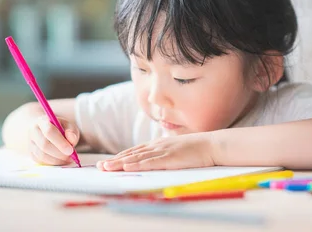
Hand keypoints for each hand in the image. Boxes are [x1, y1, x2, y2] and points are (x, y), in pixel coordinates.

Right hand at [29, 116, 79, 165]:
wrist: (48, 131)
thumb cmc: (60, 128)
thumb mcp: (69, 126)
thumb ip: (72, 131)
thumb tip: (72, 140)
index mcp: (42, 121)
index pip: (49, 131)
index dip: (60, 142)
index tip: (70, 150)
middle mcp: (33, 131)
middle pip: (44, 145)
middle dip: (59, 153)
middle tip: (71, 157)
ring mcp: (30, 143)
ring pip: (41, 155)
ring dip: (57, 160)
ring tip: (68, 159)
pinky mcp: (31, 153)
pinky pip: (40, 161)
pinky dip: (52, 163)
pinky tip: (61, 160)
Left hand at [97, 133, 215, 171]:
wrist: (212, 145)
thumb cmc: (197, 149)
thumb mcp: (177, 150)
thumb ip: (166, 153)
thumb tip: (157, 160)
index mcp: (159, 144)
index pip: (136, 151)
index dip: (121, 156)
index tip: (108, 162)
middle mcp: (158, 145)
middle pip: (132, 153)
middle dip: (115, 160)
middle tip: (100, 166)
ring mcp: (163, 151)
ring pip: (137, 157)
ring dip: (120, 163)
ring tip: (107, 167)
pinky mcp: (170, 157)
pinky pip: (150, 162)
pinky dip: (137, 164)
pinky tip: (127, 166)